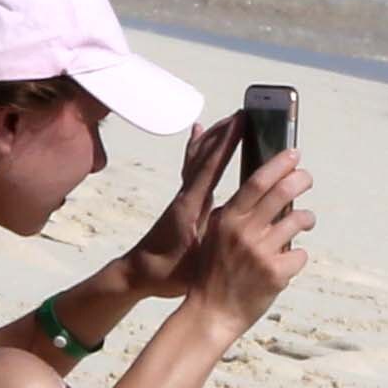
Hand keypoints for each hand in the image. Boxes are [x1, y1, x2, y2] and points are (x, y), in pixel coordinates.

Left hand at [107, 118, 239, 298]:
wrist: (138, 274)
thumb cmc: (169, 272)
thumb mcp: (200, 261)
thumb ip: (222, 242)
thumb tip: (249, 227)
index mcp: (192, 207)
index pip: (212, 168)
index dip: (227, 143)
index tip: (242, 122)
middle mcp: (186, 195)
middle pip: (205, 156)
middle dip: (224, 133)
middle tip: (244, 114)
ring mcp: (183, 196)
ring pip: (198, 158)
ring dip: (214, 137)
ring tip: (230, 120)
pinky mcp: (183, 200)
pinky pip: (192, 166)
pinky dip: (198, 148)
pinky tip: (200, 134)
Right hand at [194, 157, 313, 328]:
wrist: (210, 313)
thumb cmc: (213, 272)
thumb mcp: (215, 235)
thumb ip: (236, 214)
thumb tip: (263, 187)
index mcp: (227, 219)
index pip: (257, 181)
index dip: (278, 164)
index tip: (293, 154)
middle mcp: (244, 232)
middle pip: (282, 192)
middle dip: (301, 179)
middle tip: (307, 177)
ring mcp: (261, 252)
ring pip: (299, 220)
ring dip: (307, 217)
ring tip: (305, 221)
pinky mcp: (276, 273)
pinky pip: (300, 253)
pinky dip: (297, 256)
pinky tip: (286, 263)